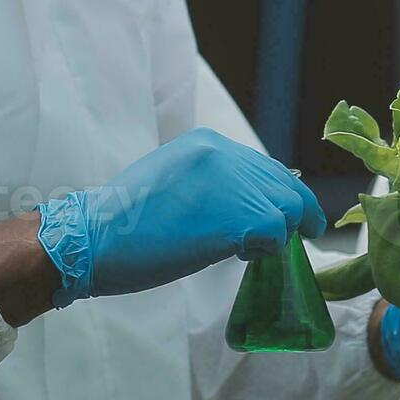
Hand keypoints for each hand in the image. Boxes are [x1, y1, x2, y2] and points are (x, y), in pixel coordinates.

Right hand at [38, 128, 324, 308]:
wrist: (96, 237)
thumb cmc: (124, 223)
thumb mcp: (171, 181)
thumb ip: (208, 184)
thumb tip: (243, 204)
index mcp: (206, 144)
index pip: (262, 165)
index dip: (279, 191)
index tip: (289, 211)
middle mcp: (225, 154)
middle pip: (282, 184)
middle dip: (293, 211)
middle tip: (303, 232)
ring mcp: (234, 184)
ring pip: (286, 208)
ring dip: (275, 233)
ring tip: (248, 249)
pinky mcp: (242, 216)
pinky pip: (276, 234)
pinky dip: (264, 249)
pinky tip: (239, 255)